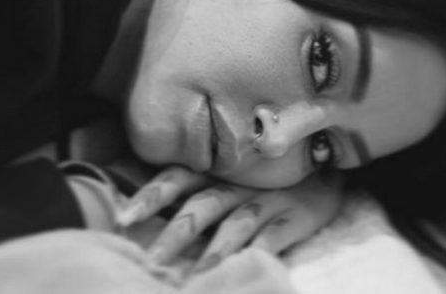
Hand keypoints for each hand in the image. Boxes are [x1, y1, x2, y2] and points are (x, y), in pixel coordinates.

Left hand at [117, 166, 344, 272]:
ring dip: (212, 253)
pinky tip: (242, 271)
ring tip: (194, 279)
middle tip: (149, 263)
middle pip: (199, 207)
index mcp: (215, 170)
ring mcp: (266, 199)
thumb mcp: (227, 173)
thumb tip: (145, 210)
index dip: (148, 196)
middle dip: (173, 236)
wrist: (324, 166)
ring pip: (234, 226)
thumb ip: (194, 188)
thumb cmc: (263, 176)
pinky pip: (272, 238)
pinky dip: (256, 254)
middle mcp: (236, 182)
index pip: (175, 178)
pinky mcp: (293, 216)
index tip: (122, 218)